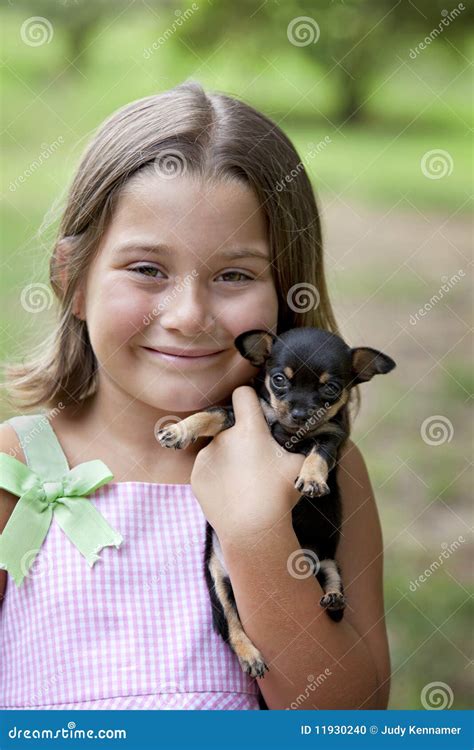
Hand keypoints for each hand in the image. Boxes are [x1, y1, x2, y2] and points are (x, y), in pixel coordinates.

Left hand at [190, 386, 304, 540]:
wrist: (252, 530)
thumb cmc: (281, 495)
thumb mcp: (301, 466)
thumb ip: (300, 446)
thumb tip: (310, 437)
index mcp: (249, 429)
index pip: (243, 394)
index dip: (249, 400)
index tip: (253, 410)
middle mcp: (224, 437)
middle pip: (232, 428)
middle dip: (242, 438)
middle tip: (255, 461)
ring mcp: (207, 456)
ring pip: (219, 449)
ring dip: (229, 458)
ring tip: (244, 483)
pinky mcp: (197, 475)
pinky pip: (208, 468)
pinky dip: (217, 477)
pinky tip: (231, 493)